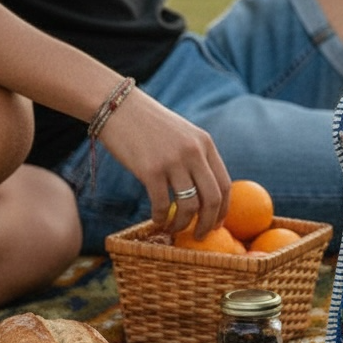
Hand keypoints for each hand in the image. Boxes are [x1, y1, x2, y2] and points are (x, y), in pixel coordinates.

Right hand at [97, 89, 229, 236]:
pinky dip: (161, 218)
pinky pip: (162, 204)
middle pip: (212, 198)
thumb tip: (204, 190)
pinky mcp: (150, 170)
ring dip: (183, 224)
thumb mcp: (183, 134)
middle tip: (200, 235)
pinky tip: (157, 221)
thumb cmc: (149, 124)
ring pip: (189, 205)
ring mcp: (173, 161)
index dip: (223, 209)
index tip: (217, 223)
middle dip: (209, 223)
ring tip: (174, 229)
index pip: (225, 184)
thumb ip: (197, 157)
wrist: (118, 107)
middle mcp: (193, 153)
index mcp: (205, 144)